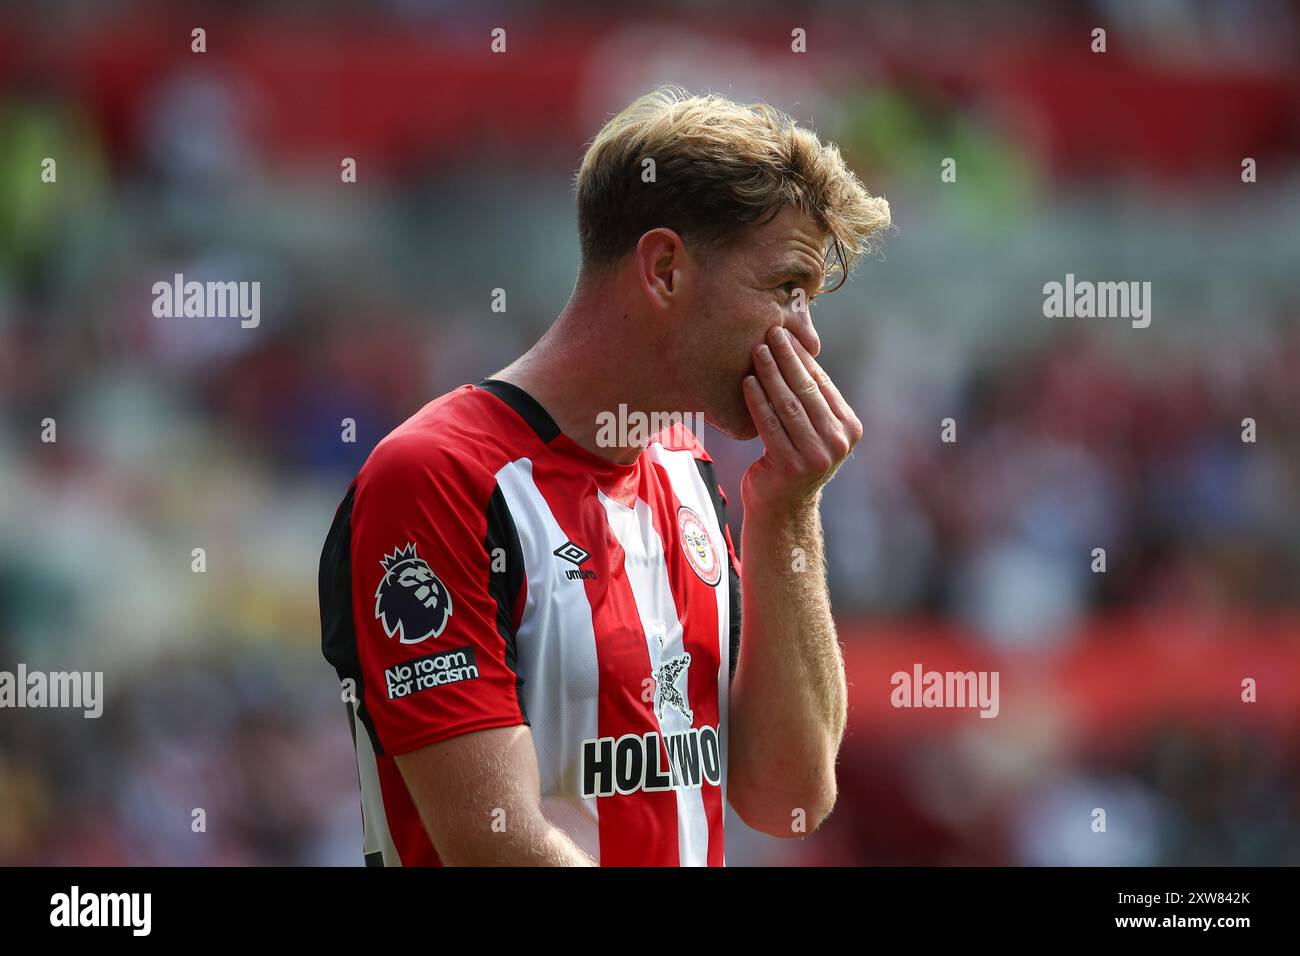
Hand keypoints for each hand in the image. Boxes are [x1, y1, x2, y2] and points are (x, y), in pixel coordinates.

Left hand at [741, 324, 862, 511]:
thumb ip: (813, 401)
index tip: (786, 334)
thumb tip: (797, 350)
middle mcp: (838, 442)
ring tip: (757, 351)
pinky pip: (770, 425)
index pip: (822, 384)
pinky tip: (747, 382)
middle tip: (770, 333)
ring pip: (788, 405)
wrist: (782, 509)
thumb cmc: (794, 460)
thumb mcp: (814, 430)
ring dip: (770, 374)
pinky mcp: (791, 466)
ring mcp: (816, 456)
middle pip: (806, 391)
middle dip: (787, 358)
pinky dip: (757, 401)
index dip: (803, 357)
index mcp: (849, 428)